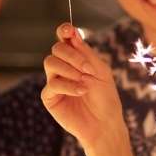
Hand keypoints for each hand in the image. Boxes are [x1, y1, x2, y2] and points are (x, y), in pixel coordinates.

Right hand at [39, 25, 135, 155]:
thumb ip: (86, 53)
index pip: (64, 39)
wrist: (104, 124)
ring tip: (84, 82)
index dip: (64, 31)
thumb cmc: (106, 98)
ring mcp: (54, 81)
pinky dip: (68, 85)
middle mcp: (63, 68)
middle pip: (56, 49)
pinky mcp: (50, 97)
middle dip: (72, 56)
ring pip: (50, 63)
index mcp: (76, 59)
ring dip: (69, 70)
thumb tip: (72, 34)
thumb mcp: (101, 71)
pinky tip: (81, 91)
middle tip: (87, 69)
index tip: (68, 30)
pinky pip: (52, 84)